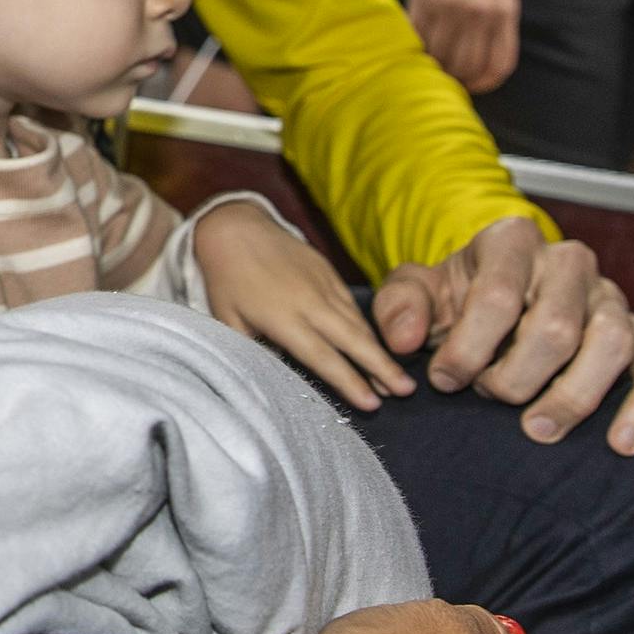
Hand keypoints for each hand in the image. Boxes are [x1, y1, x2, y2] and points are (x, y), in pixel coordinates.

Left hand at [195, 202, 413, 412]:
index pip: (322, 357)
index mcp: (282, 318)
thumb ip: (252, 352)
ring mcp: (323, 284)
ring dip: (380, 351)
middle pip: (353, 339)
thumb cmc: (227, 281)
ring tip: (399, 378)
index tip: (372, 404)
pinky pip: (353, 305)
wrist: (235, 228)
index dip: (349, 381)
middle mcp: (309, 301)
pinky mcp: (329, 272)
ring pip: (358, 322)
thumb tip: (274, 379)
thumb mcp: (228, 321)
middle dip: (382, 367)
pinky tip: (378, 347)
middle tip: (407, 390)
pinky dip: (368, 328)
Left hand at [374, 215, 633, 452]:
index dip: (467, 349)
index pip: (497, 297)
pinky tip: (621, 443)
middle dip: (515, 377)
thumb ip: (399, 307)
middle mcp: (567, 262)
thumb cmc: (456, 301)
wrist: (493, 302)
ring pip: (610, 344)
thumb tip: (404, 338)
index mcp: (512, 242)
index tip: (443, 380)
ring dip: (571, 396)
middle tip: (488, 395)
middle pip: (556, 327)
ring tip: (537, 429)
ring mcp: (608, 297)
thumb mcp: (416, 292)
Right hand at [404, 0, 520, 92]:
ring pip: (441, 56)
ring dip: (435, 65)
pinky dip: (418, 46)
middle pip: (467, 67)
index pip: (498, 66)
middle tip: (448, 75)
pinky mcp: (423, 1)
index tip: (473, 85)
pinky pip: (419, 37)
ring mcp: (450, 9)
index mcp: (504, 12)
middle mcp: (479, 14)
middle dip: (457, 78)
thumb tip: (481, 67)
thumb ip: (498, 27)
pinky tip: (419, 44)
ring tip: (432, 61)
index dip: (484, 83)